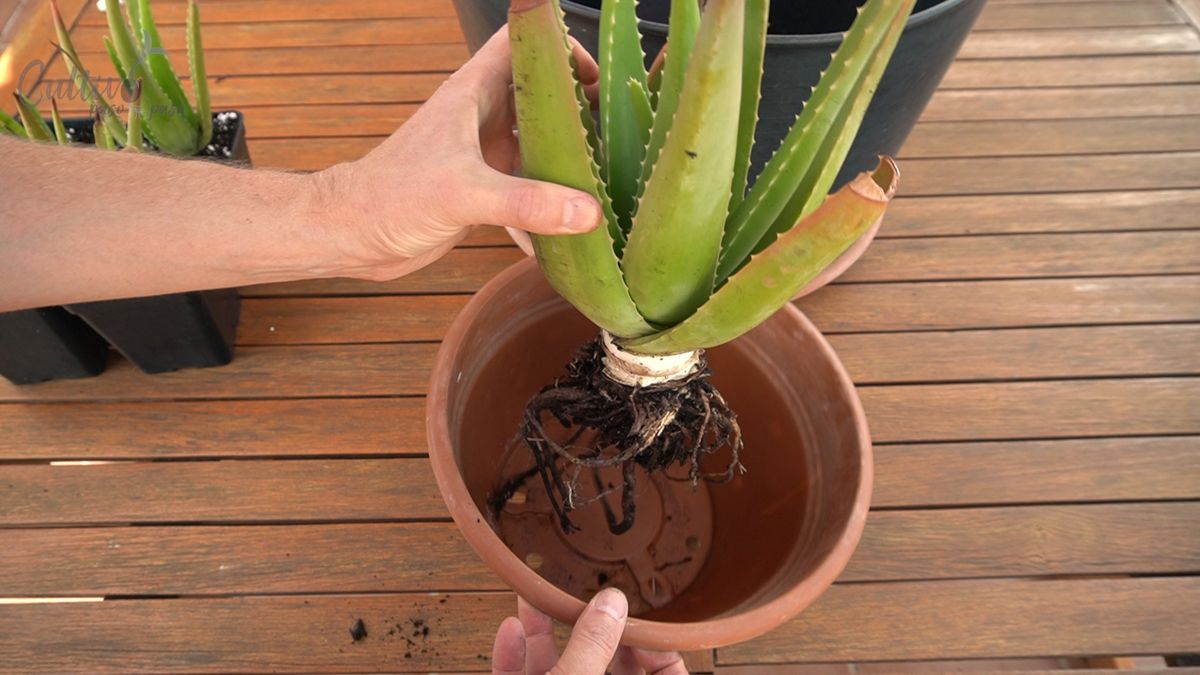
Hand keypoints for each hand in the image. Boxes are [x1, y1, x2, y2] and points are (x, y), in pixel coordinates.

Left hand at [312, 26, 602, 281]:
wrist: (351, 235)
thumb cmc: (390, 197)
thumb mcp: (463, 193)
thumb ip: (526, 201)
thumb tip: (587, 211)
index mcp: (473, 93)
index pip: (521, 42)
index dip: (559, 47)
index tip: (595, 78)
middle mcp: (482, 117)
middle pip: (542, 92)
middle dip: (580, 105)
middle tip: (618, 130)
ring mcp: (484, 153)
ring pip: (540, 140)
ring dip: (570, 153)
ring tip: (610, 171)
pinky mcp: (484, 189)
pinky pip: (530, 185)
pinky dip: (552, 199)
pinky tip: (576, 222)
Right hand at [491, 589, 687, 674]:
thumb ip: (591, 646)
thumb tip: (612, 603)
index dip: (657, 648)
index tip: (636, 620)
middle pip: (608, 667)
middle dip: (590, 629)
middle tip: (586, 602)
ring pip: (559, 670)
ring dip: (544, 635)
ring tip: (535, 599)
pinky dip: (516, 658)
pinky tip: (511, 629)